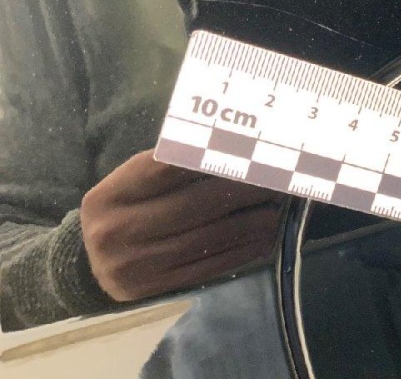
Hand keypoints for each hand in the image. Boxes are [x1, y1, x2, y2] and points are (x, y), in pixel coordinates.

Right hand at [81, 150, 284, 301]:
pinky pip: (209, 267)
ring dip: (251, 222)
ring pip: (207, 238)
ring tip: (277, 208)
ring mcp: (135, 264)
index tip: (250, 150)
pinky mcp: (155, 288)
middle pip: (194, 204)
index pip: (168, 168)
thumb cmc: (124, 210)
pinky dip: (242, 250)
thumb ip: (170, 166)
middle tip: (275, 180)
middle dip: (243, 191)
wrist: (89, 264)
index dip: (213, 157)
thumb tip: (233, 147)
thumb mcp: (131, 183)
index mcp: (110, 195)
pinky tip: (264, 237)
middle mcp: (117, 230)